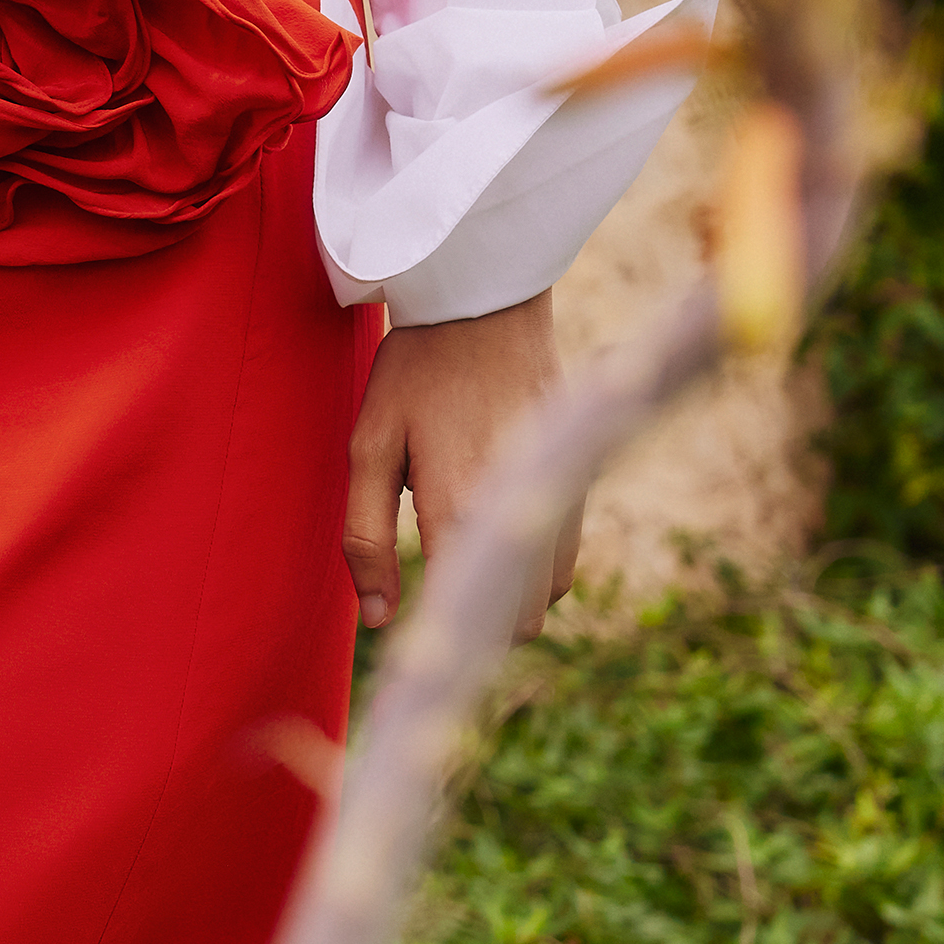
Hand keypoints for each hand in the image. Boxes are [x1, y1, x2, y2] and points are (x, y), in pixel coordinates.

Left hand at [342, 292, 580, 643]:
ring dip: (508, 599)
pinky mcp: (578, 480)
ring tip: (460, 559)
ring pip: (545, 597)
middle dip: (477, 627)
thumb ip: (366, 539)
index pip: (462, 620)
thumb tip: (378, 620)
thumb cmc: (415, 372)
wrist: (485, 303)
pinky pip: (564, 558)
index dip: (435, 639)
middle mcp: (522, 513)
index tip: (409, 635)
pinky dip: (532, 566)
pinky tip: (492, 530)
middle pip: (516, 626)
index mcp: (462, 511)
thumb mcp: (370, 448)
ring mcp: (560, 497)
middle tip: (434, 597)